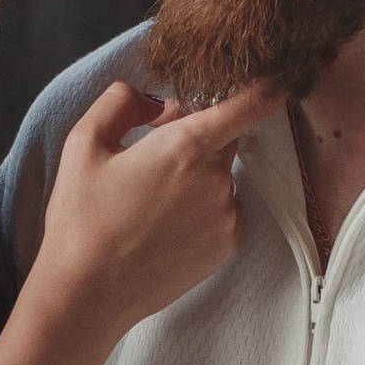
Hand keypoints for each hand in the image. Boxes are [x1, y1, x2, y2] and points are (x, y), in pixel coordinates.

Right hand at [34, 74, 282, 341]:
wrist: (87, 294)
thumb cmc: (81, 219)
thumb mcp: (84, 143)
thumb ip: (122, 101)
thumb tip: (159, 101)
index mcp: (185, 146)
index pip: (252, 104)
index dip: (270, 84)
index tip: (284, 71)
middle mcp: (216, 181)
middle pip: (225, 139)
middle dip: (196, 137)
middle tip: (151, 158)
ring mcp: (225, 217)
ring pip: (220, 178)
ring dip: (195, 178)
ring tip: (148, 204)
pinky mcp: (225, 247)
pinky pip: (222, 212)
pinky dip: (200, 211)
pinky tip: (161, 228)